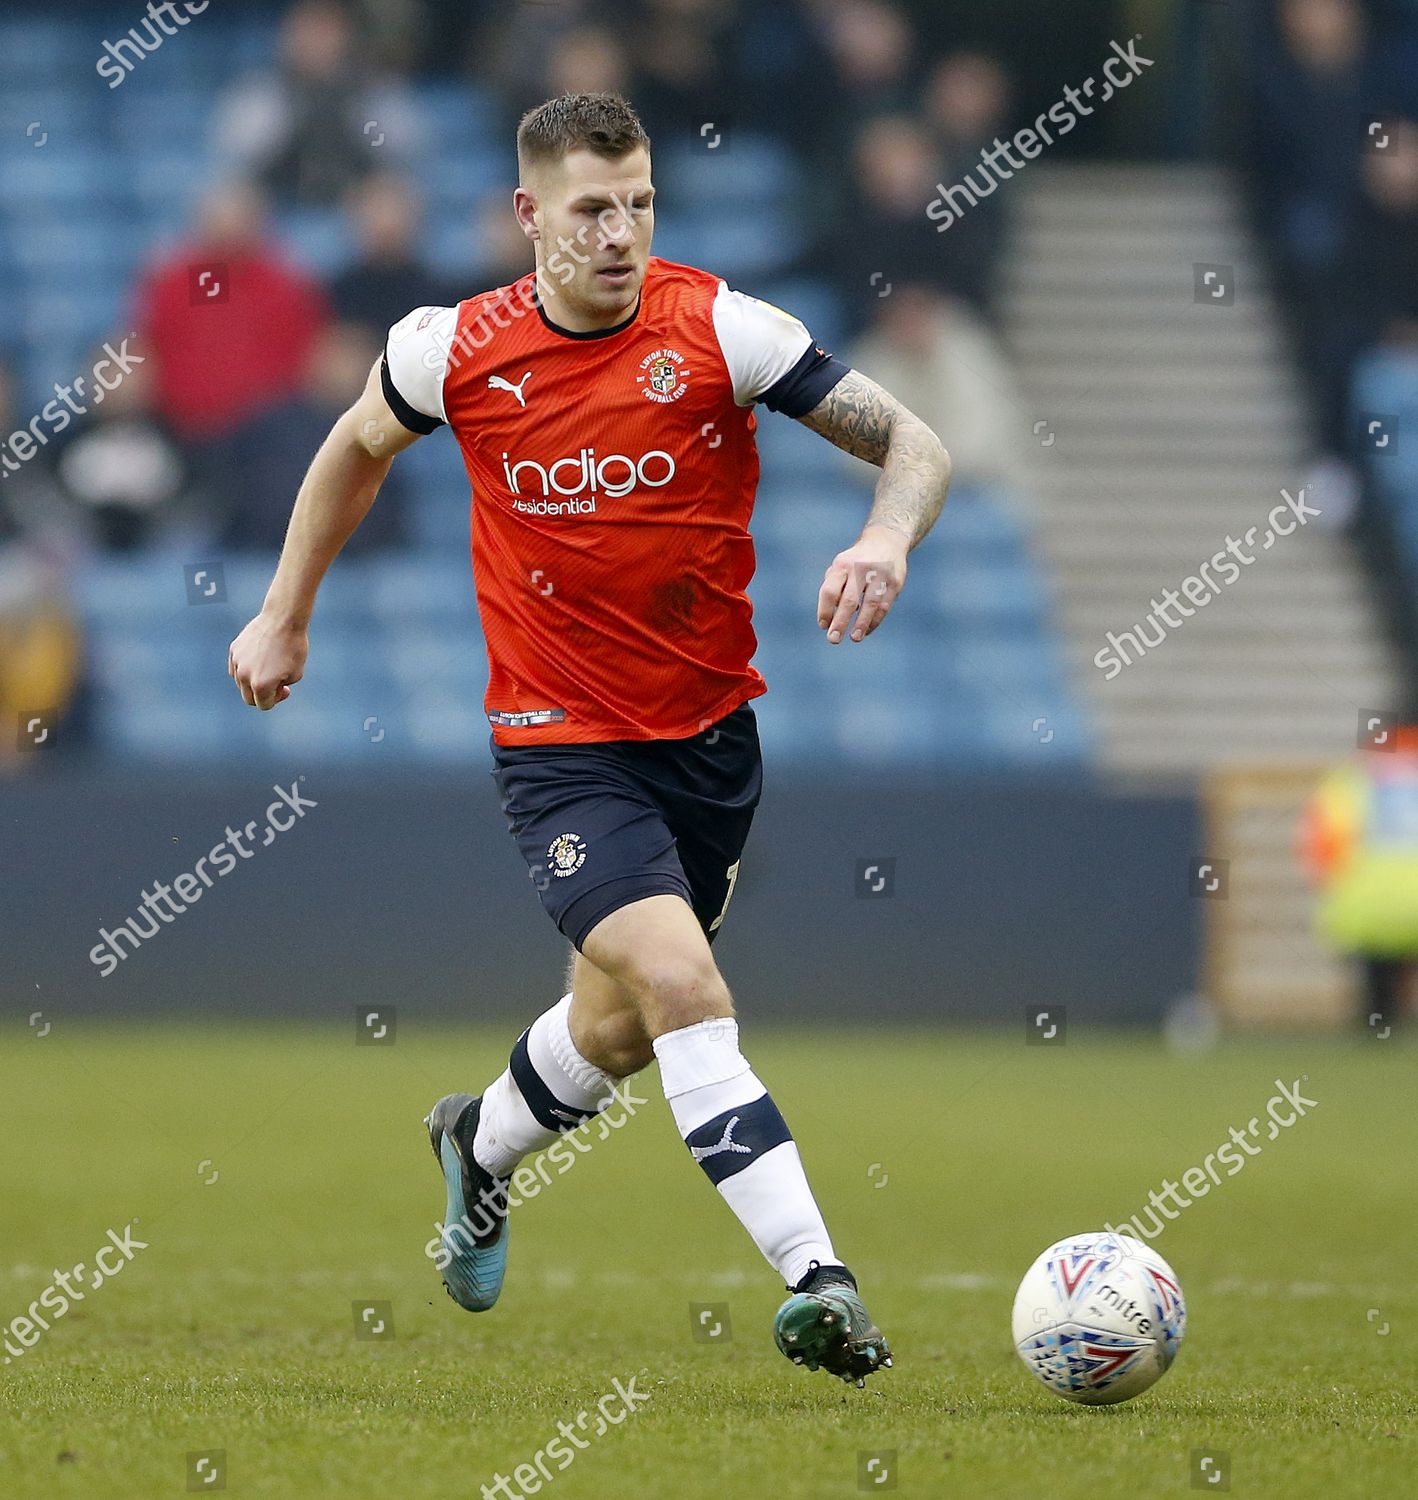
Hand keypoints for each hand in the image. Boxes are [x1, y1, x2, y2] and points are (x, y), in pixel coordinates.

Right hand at [229, 613, 306, 709]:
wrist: (283, 619)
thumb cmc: (294, 647)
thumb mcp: (295, 674)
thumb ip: (280, 688)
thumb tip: (268, 690)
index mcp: (261, 686)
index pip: (264, 705)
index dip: (277, 699)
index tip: (285, 687)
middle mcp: (244, 676)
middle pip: (249, 698)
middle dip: (263, 695)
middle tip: (276, 682)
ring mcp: (237, 662)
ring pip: (241, 683)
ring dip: (253, 681)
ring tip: (269, 667)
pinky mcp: (234, 650)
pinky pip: (236, 668)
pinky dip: (246, 668)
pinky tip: (260, 659)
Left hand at [817, 526, 907, 642]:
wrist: (886, 540)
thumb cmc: (856, 561)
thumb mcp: (840, 566)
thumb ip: (832, 588)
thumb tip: (828, 618)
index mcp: (842, 565)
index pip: (829, 590)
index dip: (825, 610)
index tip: (823, 625)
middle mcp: (860, 569)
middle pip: (848, 600)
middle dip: (840, 621)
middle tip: (833, 639)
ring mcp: (879, 575)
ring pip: (870, 604)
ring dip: (861, 624)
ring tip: (854, 638)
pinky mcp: (894, 581)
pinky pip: (884, 605)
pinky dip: (875, 620)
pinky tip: (867, 630)